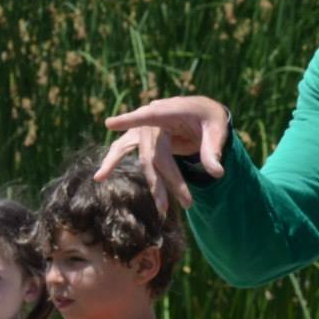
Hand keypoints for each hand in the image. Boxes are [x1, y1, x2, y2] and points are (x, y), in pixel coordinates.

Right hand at [99, 96, 230, 213]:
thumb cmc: (209, 118)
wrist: (201, 113)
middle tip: (189, 203)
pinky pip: (124, 151)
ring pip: (145, 160)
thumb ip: (214, 149)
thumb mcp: (218, 128)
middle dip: (169, 180)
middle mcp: (152, 120)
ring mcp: (143, 129)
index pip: (150, 115)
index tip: (110, 124)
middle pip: (156, 154)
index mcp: (170, 110)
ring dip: (154, 184)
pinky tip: (100, 176)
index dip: (130, 120)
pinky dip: (112, 162)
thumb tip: (217, 173)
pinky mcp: (140, 138)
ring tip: (163, 207)